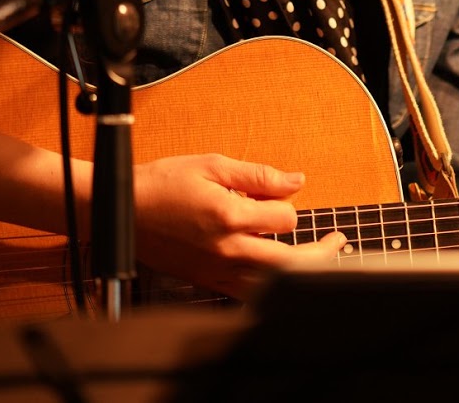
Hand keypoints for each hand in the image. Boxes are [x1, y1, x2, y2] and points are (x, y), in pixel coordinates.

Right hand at [132, 153, 346, 299]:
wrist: (120, 211)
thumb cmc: (161, 184)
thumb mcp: (212, 166)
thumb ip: (259, 175)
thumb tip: (297, 181)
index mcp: (229, 217)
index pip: (285, 218)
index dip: (289, 204)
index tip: (280, 195)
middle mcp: (226, 250)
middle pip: (291, 263)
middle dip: (322, 253)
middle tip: (338, 241)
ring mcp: (217, 271)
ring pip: (272, 284)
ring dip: (301, 271)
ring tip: (320, 256)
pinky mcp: (208, 281)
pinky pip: (249, 293)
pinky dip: (271, 285)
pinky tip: (279, 274)